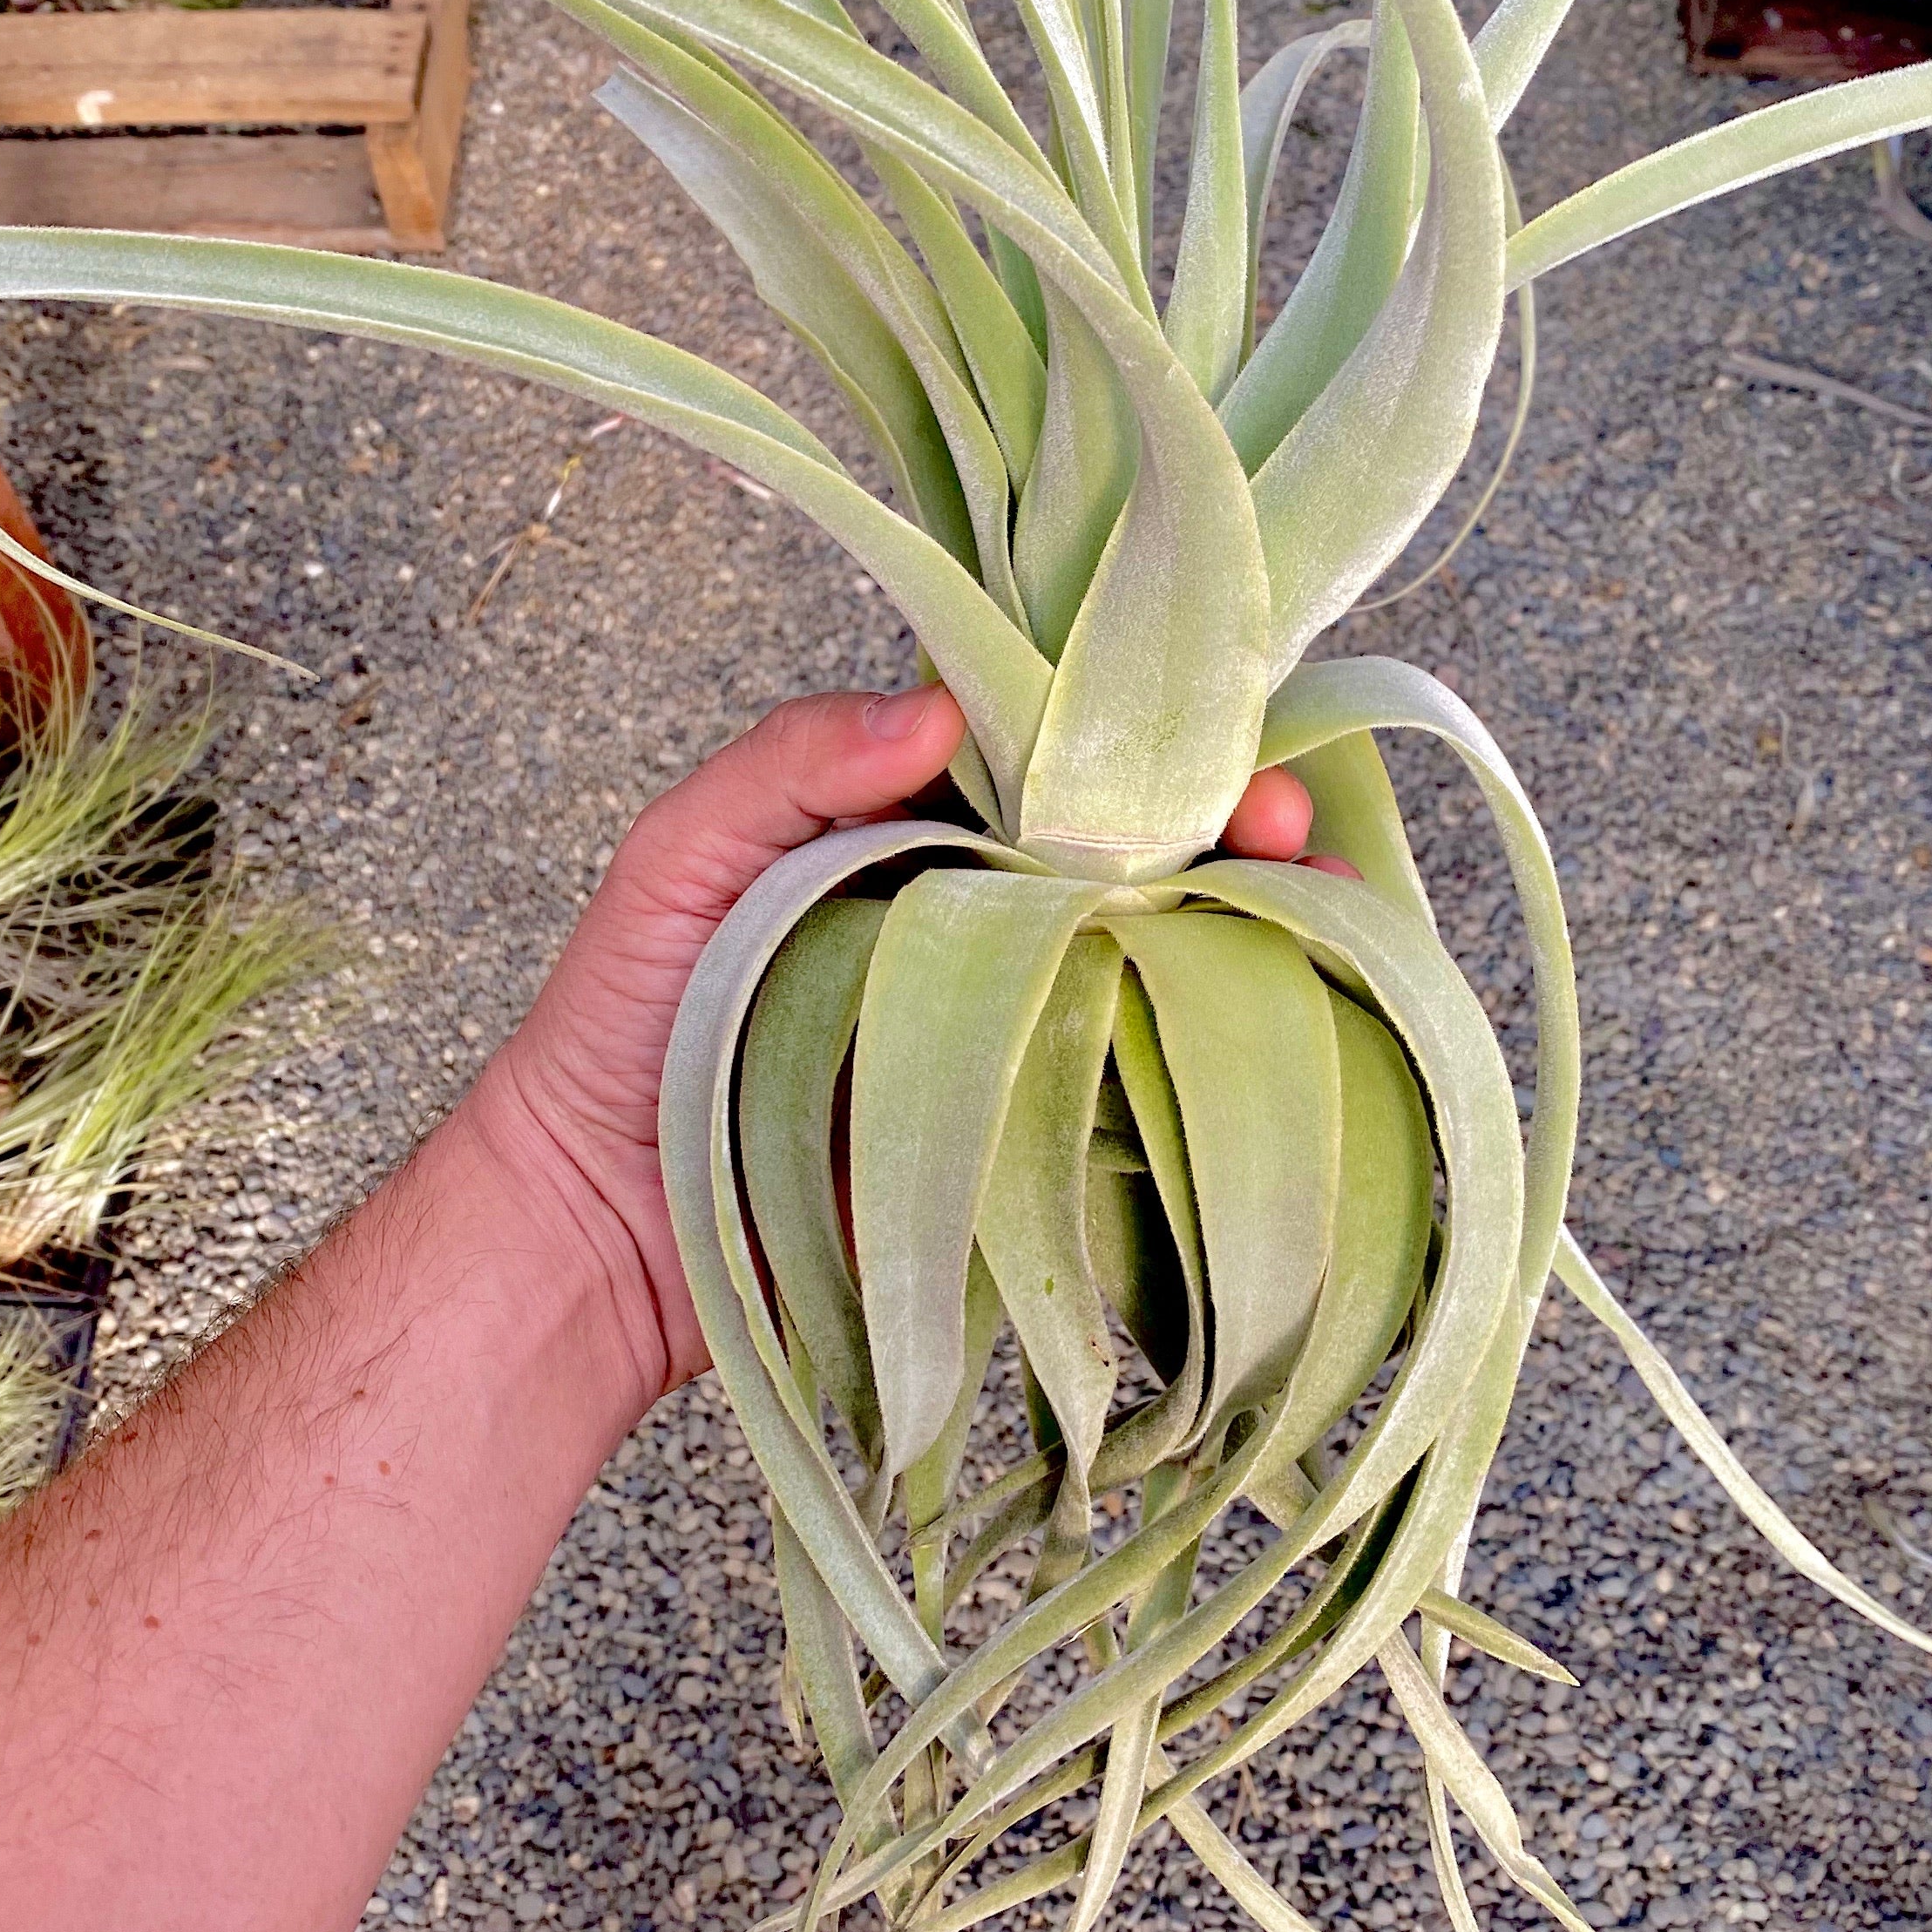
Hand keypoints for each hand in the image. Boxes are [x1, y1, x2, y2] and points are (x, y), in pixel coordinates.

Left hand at [467, 685, 1339, 1400]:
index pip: (1042, 747)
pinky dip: (1214, 1044)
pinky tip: (1288, 1019)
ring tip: (1326, 905)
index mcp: (903, 822)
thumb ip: (789, 765)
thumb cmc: (621, 1022)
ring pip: (1152, 947)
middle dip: (1224, 820)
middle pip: (1127, 843)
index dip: (1130, 726)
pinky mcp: (1019, 1117)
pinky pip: (1129, 1070)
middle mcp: (972, 905)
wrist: (605, 1225)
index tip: (1204, 725)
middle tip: (1287, 824)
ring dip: (1247, 921)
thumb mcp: (679, 859)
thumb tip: (936, 706)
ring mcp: (1005, 1013)